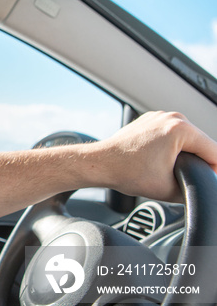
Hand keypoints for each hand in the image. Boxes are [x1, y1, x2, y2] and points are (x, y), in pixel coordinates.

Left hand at [96, 111, 216, 201]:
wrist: (101, 164)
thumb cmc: (127, 173)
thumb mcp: (169, 189)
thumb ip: (195, 189)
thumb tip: (204, 189)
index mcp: (180, 129)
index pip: (214, 152)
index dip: (214, 170)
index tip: (208, 181)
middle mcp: (172, 117)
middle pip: (202, 143)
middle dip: (199, 161)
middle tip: (189, 178)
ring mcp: (160, 116)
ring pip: (188, 138)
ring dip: (186, 153)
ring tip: (174, 169)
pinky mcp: (151, 120)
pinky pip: (172, 134)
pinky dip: (172, 146)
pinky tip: (162, 160)